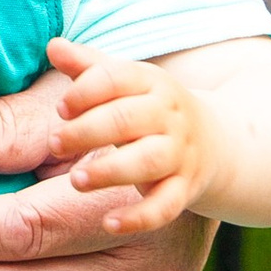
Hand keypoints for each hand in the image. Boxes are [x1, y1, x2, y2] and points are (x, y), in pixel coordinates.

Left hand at [43, 39, 224, 231]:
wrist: (217, 143)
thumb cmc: (149, 109)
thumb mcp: (125, 84)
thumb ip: (87, 68)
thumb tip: (53, 46)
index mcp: (150, 83)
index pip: (118, 78)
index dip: (87, 90)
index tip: (61, 108)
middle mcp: (167, 115)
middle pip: (128, 118)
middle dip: (89, 130)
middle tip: (55, 143)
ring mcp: (179, 153)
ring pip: (147, 161)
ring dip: (110, 171)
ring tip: (76, 181)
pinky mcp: (184, 189)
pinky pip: (165, 205)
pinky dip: (139, 217)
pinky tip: (109, 224)